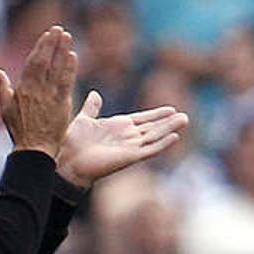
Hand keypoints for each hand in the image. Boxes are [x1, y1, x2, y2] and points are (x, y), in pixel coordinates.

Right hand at [0, 25, 76, 159]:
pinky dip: (70, 68)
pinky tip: (73, 56)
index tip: (48, 34)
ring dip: (62, 51)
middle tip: (59, 29)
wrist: (33, 150)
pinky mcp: (61, 104)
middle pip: (46, 61)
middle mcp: (36, 89)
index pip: (34, 62)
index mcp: (23, 88)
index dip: (42, 46)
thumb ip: (2, 89)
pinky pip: (66, 82)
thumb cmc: (19, 132)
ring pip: (56, 68)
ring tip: (68, 37)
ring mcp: (49, 96)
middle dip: (52, 43)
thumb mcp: (5, 110)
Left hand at [55, 91, 189, 187]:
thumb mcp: (84, 119)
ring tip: (184, 120)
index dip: (156, 115)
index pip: (142, 119)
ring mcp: (129, 147)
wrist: (68, 160)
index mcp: (118, 127)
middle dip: (168, 122)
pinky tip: (175, 137)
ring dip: (169, 129)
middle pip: (152, 128)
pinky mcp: (129, 157)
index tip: (170, 109)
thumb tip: (94, 94)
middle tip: (185, 116)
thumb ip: (92, 108)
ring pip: (154, 136)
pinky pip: (150, 150)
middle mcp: (126, 137)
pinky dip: (162, 144)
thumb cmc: (73, 143)